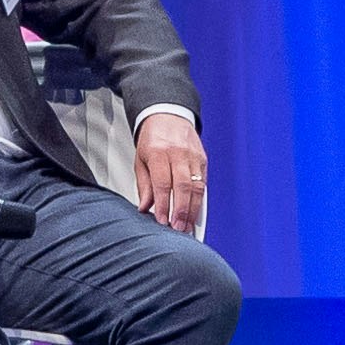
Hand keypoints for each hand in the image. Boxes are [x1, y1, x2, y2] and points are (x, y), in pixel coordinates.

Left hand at [135, 109, 208, 231]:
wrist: (168, 116)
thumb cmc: (153, 140)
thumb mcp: (141, 160)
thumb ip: (144, 185)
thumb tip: (145, 208)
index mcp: (158, 152)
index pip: (162, 183)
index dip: (163, 204)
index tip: (162, 221)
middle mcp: (178, 154)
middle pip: (183, 187)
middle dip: (181, 211)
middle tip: (178, 229)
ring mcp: (193, 156)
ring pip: (197, 187)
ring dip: (193, 210)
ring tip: (188, 227)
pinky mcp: (203, 160)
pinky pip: (203, 184)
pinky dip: (200, 201)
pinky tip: (195, 214)